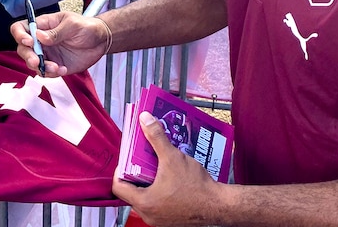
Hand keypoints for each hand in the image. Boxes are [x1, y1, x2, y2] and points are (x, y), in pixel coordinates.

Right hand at [11, 11, 109, 75]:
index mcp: (43, 25)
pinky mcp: (54, 65)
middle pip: (22, 48)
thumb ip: (56, 31)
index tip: (29, 41)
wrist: (100, 41)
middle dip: (27, 56)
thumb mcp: (72, 25)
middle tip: (36, 61)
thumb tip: (39, 36)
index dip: (19, 35)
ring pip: (32, 63)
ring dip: (40, 67)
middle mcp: (41, 40)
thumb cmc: (86, 27)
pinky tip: (63, 69)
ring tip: (56, 67)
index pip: (21, 28)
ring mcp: (47, 54)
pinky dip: (51, 73)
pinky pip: (45, 72)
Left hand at [113, 111, 222, 225]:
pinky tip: (170, 176)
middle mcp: (149, 215)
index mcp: (145, 203)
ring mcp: (160, 219)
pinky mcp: (171, 219)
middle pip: (132, 191)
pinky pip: (159, 203)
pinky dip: (160, 190)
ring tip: (156, 165)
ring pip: (146, 197)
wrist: (219, 205)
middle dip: (136, 173)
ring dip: (149, 181)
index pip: (118, 187)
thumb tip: (145, 120)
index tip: (127, 159)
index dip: (120, 170)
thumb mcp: (173, 157)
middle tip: (141, 159)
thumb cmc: (197, 188)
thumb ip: (156, 137)